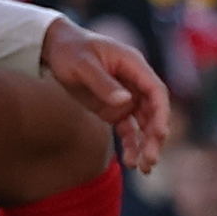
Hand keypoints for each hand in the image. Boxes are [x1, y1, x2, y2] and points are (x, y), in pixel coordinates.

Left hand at [40, 21, 172, 173]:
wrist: (55, 48)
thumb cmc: (70, 50)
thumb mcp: (83, 64)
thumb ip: (103, 83)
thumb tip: (125, 102)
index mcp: (134, 65)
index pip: (156, 91)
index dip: (162, 113)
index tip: (160, 133)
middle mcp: (135, 83)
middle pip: (154, 112)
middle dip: (155, 136)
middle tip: (151, 159)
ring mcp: (126, 97)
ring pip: (144, 124)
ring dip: (146, 144)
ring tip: (143, 168)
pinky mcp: (114, 108)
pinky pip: (128, 129)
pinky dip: (131, 145)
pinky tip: (130, 163)